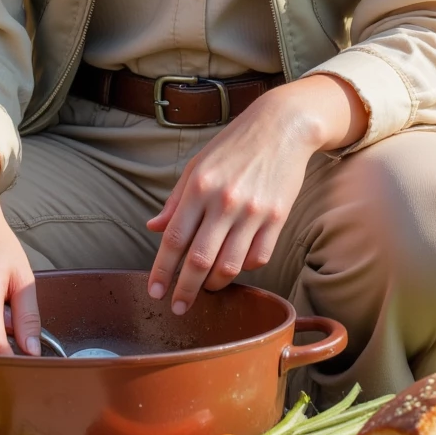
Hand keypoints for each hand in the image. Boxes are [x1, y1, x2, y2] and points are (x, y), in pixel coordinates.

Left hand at [145, 75, 366, 313]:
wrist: (281, 127)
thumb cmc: (233, 146)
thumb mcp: (197, 165)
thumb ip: (175, 200)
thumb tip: (154, 228)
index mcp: (199, 187)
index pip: (174, 239)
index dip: (162, 271)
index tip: (155, 292)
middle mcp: (224, 201)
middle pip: (199, 260)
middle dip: (185, 290)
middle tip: (178, 307)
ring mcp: (254, 211)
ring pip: (229, 266)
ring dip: (214, 284)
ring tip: (206, 288)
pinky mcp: (278, 218)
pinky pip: (258, 257)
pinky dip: (243, 268)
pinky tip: (234, 266)